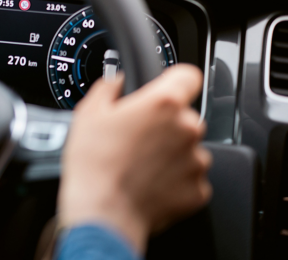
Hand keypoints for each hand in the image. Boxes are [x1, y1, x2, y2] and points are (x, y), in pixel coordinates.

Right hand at [57, 64, 211, 253]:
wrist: (102, 212)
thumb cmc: (93, 163)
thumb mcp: (88, 113)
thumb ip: (108, 87)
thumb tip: (116, 82)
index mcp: (163, 103)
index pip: (188, 75)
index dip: (174, 80)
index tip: (164, 88)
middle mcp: (187, 128)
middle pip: (184, 116)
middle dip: (164, 124)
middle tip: (136, 138)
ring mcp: (196, 161)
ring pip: (188, 148)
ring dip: (170, 153)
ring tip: (139, 164)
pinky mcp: (199, 190)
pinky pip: (190, 177)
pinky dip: (173, 180)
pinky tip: (148, 182)